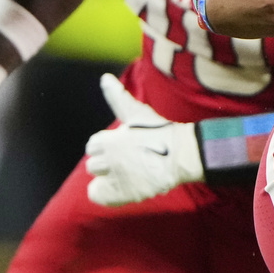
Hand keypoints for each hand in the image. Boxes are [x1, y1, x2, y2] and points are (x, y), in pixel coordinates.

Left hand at [85, 74, 202, 206]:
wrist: (180, 154)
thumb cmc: (159, 130)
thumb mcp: (135, 112)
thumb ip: (116, 96)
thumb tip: (104, 78)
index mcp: (107, 141)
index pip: (93, 145)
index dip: (107, 145)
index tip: (124, 145)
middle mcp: (107, 160)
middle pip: (93, 163)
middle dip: (107, 161)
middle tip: (129, 159)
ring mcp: (114, 178)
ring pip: (96, 177)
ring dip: (108, 176)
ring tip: (129, 172)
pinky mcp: (120, 194)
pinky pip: (97, 195)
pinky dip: (105, 193)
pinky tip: (122, 186)